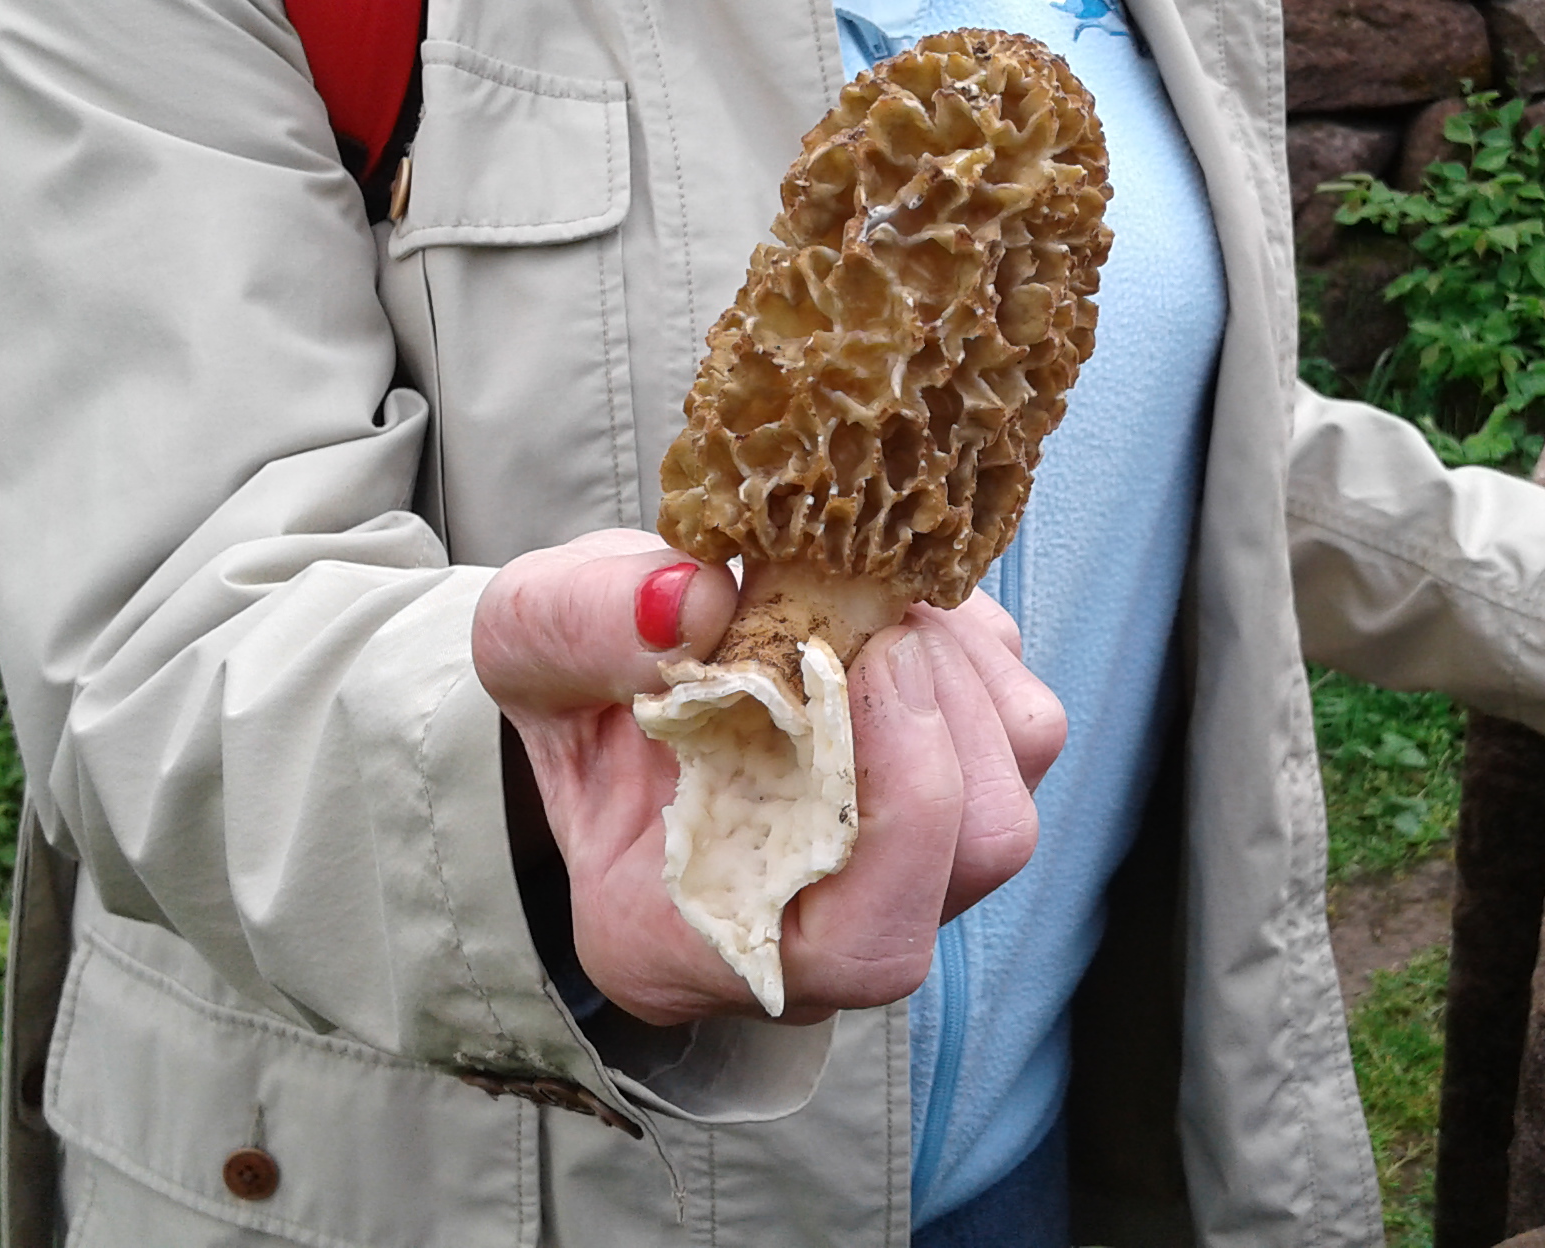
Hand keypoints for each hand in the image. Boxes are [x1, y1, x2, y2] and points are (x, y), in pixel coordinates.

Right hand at [471, 529, 1064, 1024]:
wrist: (606, 683)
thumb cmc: (567, 687)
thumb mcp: (526, 640)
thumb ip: (578, 626)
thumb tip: (691, 600)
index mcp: (700, 941)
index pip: (863, 945)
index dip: (904, 811)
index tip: (862, 664)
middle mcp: (822, 935)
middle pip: (972, 858)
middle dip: (940, 714)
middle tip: (867, 609)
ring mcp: (904, 875)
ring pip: (1010, 798)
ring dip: (960, 677)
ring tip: (870, 605)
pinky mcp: (956, 796)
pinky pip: (1018, 730)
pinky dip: (974, 653)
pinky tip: (892, 612)